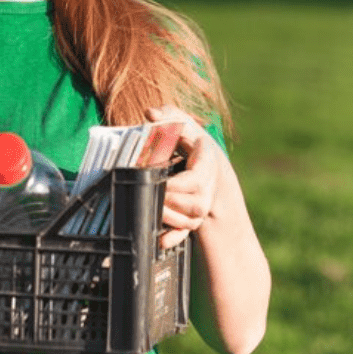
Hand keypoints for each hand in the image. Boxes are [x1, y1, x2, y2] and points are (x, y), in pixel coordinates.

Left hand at [146, 105, 221, 248]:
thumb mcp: (184, 125)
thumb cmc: (192, 144)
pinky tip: (160, 240)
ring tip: (147, 204)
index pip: (193, 183)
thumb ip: (169, 115)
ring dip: (165, 217)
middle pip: (191, 205)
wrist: (208, 166)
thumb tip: (150, 113)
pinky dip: (172, 238)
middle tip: (144, 192)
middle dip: (164, 201)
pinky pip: (185, 234)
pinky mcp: (194, 220)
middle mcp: (208, 190)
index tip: (153, 179)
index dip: (172, 185)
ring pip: (187, 221)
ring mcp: (203, 207)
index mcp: (207, 166)